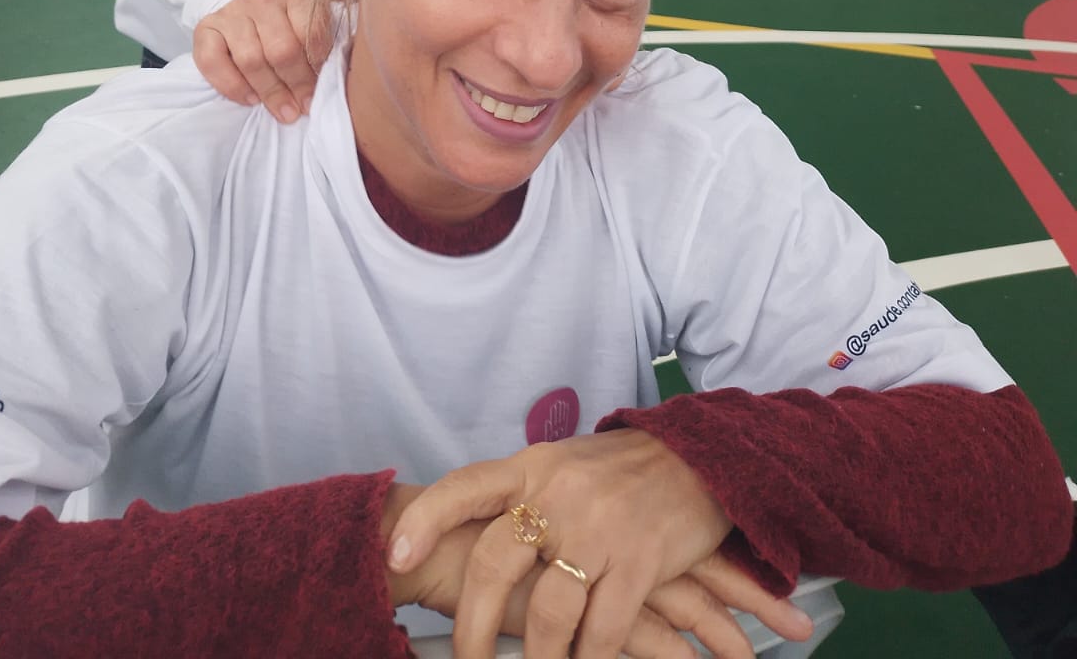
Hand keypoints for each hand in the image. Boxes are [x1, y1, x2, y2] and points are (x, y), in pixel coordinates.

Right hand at [192, 0, 329, 122]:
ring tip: (283, 110)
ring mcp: (233, 11)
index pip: (311, 33)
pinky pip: (213, 62)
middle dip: (296, 84)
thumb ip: (327, 31)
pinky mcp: (206, 27)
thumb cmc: (287, 16)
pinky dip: (232, 86)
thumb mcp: (312, 12)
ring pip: (250, 59)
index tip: (323, 91)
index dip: (318, 67)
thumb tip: (349, 62)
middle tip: (304, 108)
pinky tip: (250, 99)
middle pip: (281, 49)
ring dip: (269, 91)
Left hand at [388, 430, 747, 657]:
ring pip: (547, 611)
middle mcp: (560, 493)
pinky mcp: (641, 560)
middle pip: (496, 562)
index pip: (466, 486)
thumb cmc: (622, 472)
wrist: (701, 458)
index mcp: (534, 467)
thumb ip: (523, 500)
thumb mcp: (565, 468)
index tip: (396, 554)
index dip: (427, 518)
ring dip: (534, 658)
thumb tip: (467, 537)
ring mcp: (600, 527)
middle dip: (471, 625)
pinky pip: (601, 630)